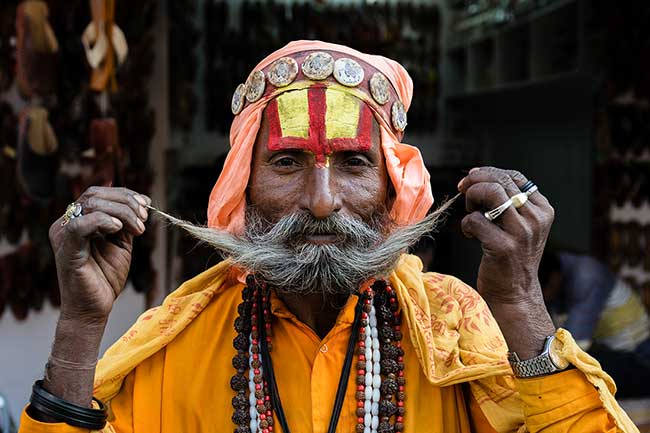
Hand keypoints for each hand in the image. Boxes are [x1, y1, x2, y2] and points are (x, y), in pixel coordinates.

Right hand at [49, 187, 150, 322]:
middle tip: (144, 217)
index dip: (124, 194)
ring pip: (91, 205)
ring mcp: (63, 235)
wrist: (94, 308)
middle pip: (95, 195)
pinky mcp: (66, 249)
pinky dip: (103, 221)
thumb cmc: (105, 278)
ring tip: (138, 229)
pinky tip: (118, 229)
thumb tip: (138, 200)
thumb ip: (125, 222)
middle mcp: (66, 224)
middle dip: (126, 202)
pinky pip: (80, 225)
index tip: (146, 204)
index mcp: (78, 220)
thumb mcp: (121, 243)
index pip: (98, 193)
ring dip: (122, 212)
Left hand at [457, 167, 555, 357]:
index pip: (514, 177)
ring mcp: (521, 234)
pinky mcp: (503, 247)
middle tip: (462, 190)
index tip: (472, 178)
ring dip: (472, 196)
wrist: (514, 294)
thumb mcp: (520, 226)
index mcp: (543, 210)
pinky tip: (469, 233)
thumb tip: (475, 176)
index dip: (489, 172)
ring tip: (469, 209)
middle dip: (475, 181)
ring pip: (492, 193)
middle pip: (501, 181)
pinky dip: (466, 223)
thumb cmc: (511, 257)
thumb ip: (508, 202)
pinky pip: (476, 220)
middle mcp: (536, 219)